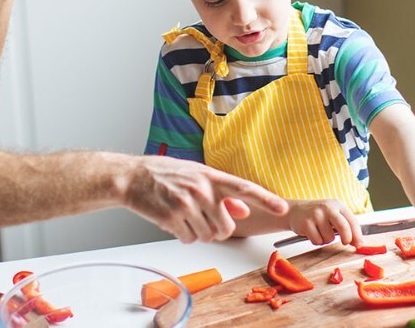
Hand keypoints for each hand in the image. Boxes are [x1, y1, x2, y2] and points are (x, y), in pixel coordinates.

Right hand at [124, 155, 288, 241]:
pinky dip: (183, 235)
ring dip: (198, 232)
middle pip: (226, 227)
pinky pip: (188, 239)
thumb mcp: (197, 176)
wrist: (132, 177)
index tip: (282, 208)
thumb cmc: (166, 175)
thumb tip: (244, 210)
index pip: (244, 188)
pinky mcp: (171, 218)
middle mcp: (201, 189)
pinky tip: (174, 220)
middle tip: (203, 219)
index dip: (265, 199)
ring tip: (185, 216)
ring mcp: (186, 204)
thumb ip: (223, 194)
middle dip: (217, 230)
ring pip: (207, 236)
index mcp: (211, 176)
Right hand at [284, 199, 361, 246]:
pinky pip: (317, 241)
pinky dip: (316, 241)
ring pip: (329, 238)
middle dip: (347, 238)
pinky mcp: (306, 223)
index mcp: (337, 205)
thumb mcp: (332, 214)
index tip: (359, 244)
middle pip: (343, 227)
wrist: (294, 210)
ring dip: (326, 240)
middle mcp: (327, 208)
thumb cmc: (317, 214)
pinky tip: (312, 233)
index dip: (357, 235)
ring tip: (320, 232)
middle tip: (345, 243)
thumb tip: (357, 242)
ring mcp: (316, 215)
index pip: (352, 221)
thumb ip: (345, 225)